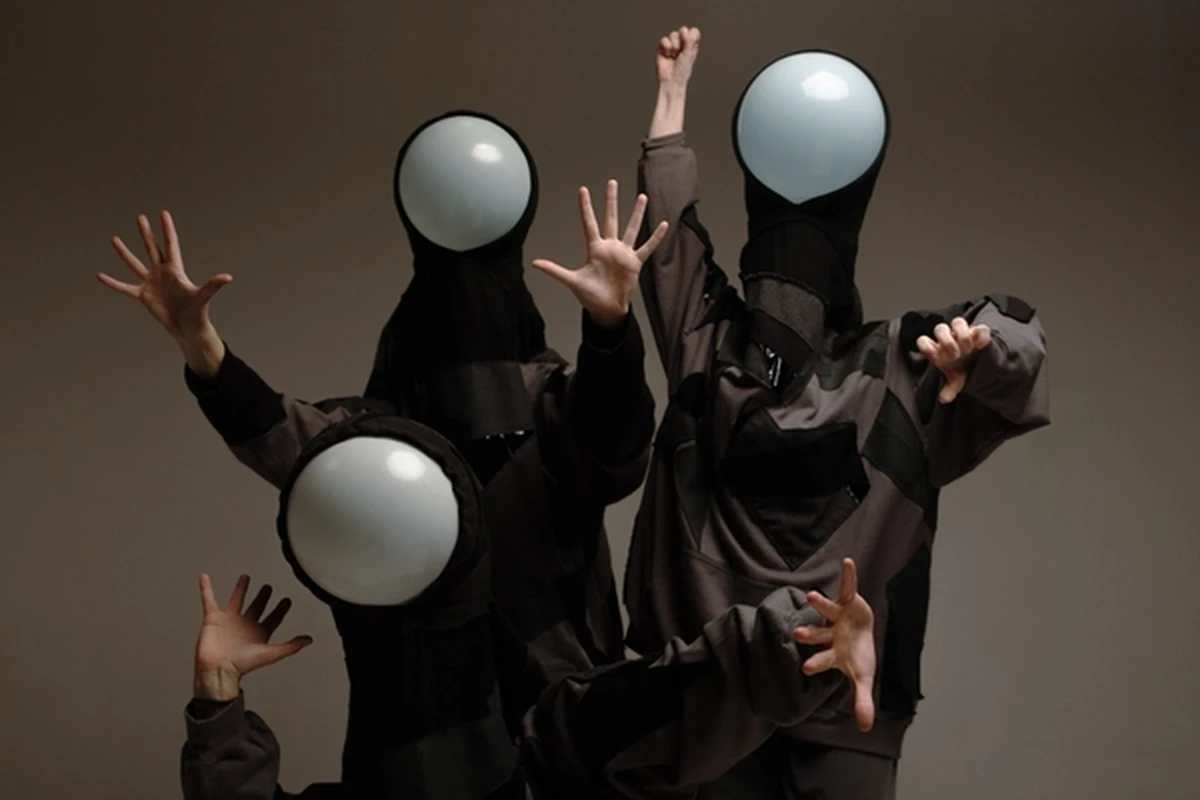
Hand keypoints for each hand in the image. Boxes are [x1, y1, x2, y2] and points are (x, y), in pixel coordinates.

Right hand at [98, 211, 230, 374]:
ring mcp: (152, 283)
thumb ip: (213, 285)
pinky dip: (113, 283)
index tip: (163, 213)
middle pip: (152, 248)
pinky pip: (125, 288)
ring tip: (114, 239)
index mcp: (175, 270)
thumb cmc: (198, 313)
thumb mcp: (203, 297)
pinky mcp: (144, 296)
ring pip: (135, 264)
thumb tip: (228, 277)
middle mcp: (162, 273)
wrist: (188, 329)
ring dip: (125, 253)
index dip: (167, 229)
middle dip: (146, 233)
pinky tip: (100, 276)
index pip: (171, 244)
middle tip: (140, 217)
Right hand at [194, 574, 312, 701]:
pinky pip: (209, 600)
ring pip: (236, 600)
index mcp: (259, 633)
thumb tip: (309, 640)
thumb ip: (291, 646)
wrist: (218, 669)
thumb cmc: (242, 665)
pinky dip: (206, 589)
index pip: (274, 617)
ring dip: (241, 589)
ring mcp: (229, 621)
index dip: (281, 609)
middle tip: (269, 587)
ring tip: (246, 577)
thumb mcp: (271, 653)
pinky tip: (205, 578)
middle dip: (263, 597)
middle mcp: (245, 626)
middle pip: (257, 607)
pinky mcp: (213, 619)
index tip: (286, 600)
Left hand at [531, 180, 668, 328]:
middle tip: (612, 182)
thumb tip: (535, 263)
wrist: (607, 310)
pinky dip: (655, 237)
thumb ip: (554, 270)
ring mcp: (623, 254)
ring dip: (636, 213)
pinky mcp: (635, 263)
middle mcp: (609, 247)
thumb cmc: (590, 296)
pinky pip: (647, 247)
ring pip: (631, 228)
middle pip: (610, 219)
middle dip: (611, 201)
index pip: (589, 223)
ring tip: (641, 197)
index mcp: (594, 249)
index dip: (586, 207)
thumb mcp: (572, 281)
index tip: (583, 190)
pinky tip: (662, 224)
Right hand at [656, 26, 700, 89]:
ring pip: (673, 34)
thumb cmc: (682, 70)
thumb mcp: (689, 54)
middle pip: (683, 30)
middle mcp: (682, 43)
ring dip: (674, 46)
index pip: (694, 31)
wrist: (671, 80)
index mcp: (691, 44)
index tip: (690, 47)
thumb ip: (689, 40)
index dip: (692, 36)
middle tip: (681, 53)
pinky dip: (666, 47)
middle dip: (682, 42)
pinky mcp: (661, 47)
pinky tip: (667, 56)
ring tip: (673, 56)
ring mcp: (671, 44)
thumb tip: (684, 29)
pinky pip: (664, 39)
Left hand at [792, 558, 876, 731]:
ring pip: (826, 610)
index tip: (805, 667)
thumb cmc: (858, 655)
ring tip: (809, 596)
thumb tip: (866, 728)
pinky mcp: (848, 600)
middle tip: (796, 634)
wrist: (863, 633)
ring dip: (819, 604)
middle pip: (818, 634)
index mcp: (833, 653)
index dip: (815, 662)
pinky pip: (848, 586)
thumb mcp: (863, 677)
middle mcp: (831, 634)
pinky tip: (847, 562)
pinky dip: (849, 575)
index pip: (822, 659)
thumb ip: (862, 700)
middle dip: (809, 635)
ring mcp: (837, 616)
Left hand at [916, 317, 992, 403]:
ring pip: (957, 322)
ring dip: (962, 335)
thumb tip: (944, 399)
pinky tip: (981, 344)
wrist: (977, 360)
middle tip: (956, 354)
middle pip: (940, 329)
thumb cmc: (960, 367)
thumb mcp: (955, 380)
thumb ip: (949, 389)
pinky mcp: (979, 331)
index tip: (935, 356)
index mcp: (938, 350)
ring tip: (968, 348)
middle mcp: (948, 338)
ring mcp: (963, 333)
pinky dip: (981, 334)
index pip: (923, 341)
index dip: (926, 346)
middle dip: (947, 342)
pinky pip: (979, 327)